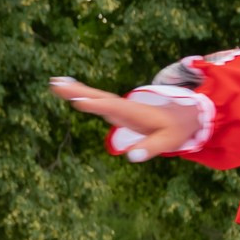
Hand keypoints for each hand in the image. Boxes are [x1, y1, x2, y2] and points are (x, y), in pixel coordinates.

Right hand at [48, 77, 197, 160]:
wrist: (184, 114)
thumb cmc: (176, 129)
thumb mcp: (168, 141)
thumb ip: (151, 148)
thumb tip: (131, 156)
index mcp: (136, 112)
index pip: (114, 108)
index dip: (97, 105)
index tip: (79, 101)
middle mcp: (125, 106)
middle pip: (99, 98)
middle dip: (79, 92)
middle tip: (57, 84)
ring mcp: (120, 106)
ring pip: (96, 96)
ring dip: (76, 90)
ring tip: (54, 83)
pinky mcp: (117, 109)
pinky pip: (97, 100)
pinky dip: (82, 95)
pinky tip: (68, 91)